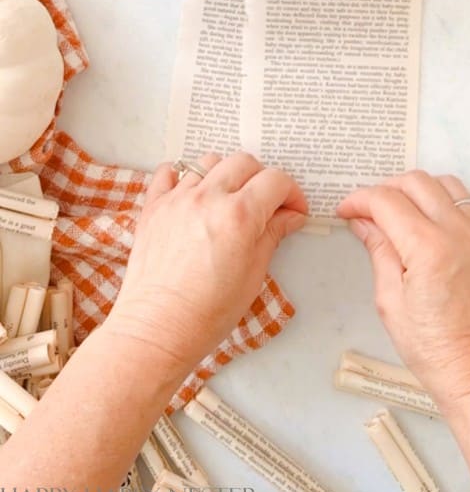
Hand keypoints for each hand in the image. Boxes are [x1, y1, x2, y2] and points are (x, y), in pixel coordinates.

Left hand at [106, 152, 307, 375]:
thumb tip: (290, 216)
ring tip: (229, 199)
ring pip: (209, 162)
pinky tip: (192, 194)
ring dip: (225, 174)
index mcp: (239, 215)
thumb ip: (272, 235)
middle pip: (244, 162)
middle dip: (262, 178)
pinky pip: (168, 172)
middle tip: (265, 204)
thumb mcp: (254, 275)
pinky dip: (183, 175)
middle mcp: (208, 198)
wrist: (158, 330)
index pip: (275, 180)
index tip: (294, 210)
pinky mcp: (153, 207)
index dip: (291, 193)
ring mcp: (177, 199)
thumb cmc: (207, 313)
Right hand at [337, 171, 469, 410]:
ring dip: (420, 188)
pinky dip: (458, 198)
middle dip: (386, 188)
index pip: (386, 201)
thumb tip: (363, 222)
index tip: (346, 210)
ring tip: (401, 209)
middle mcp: (457, 233)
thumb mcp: (389, 300)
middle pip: (417, 182)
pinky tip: (441, 214)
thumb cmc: (431, 347)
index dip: (359, 200)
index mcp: (427, 248)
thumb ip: (378, 251)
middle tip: (368, 209)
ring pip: (449, 184)